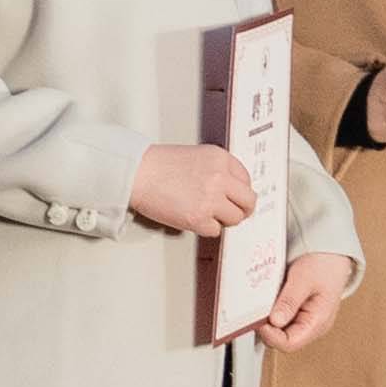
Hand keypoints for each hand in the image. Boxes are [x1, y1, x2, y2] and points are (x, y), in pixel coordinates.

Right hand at [127, 141, 260, 235]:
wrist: (137, 173)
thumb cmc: (158, 165)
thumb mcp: (195, 156)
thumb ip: (216, 169)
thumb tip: (230, 190)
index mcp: (220, 158)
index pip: (246, 179)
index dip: (240, 191)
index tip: (236, 197)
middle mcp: (219, 178)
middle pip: (248, 201)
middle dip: (242, 209)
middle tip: (235, 213)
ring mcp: (210, 199)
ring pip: (235, 218)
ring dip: (223, 220)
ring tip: (208, 216)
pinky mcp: (198, 218)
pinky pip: (215, 231)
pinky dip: (206, 228)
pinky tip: (194, 219)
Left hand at [251, 251, 355, 348]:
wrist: (332, 252)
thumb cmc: (324, 264)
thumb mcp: (303, 279)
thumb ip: (289, 301)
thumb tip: (275, 321)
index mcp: (318, 323)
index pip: (289, 344)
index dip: (270, 336)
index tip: (258, 321)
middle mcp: (312, 326)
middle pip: (282, 340)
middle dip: (267, 328)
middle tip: (256, 311)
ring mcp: (305, 320)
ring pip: (279, 330)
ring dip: (268, 319)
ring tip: (263, 303)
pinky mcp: (298, 313)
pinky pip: (280, 319)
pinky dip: (271, 311)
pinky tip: (269, 300)